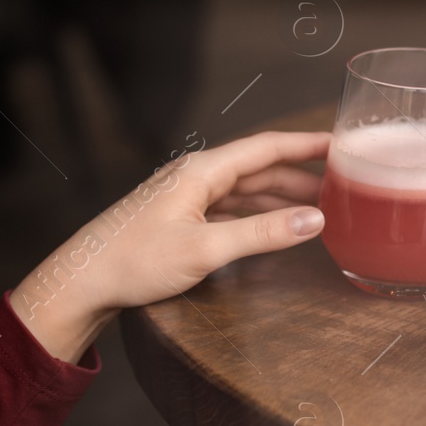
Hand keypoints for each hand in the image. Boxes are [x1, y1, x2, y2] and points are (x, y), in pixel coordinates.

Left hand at [9, 131, 331, 362]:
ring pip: (246, 189)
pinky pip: (231, 208)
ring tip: (319, 206)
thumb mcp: (206, 249)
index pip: (266, 148)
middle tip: (342, 183)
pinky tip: (276, 225)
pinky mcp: (181, 217)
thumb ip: (263, 233)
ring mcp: (187, 196)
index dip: (306, 145)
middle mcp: (196, 176)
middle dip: (301, 174)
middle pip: (259, 168)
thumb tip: (314, 220)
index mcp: (201, 171)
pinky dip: (258, 213)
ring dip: (282, 195)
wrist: (83, 282)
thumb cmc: (134, 262)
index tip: (340, 143)